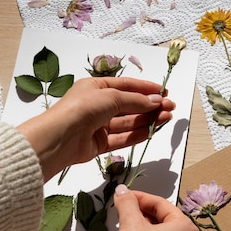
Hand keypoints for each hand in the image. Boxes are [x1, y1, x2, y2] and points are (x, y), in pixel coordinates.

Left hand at [17, 77, 174, 180]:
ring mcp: (98, 126)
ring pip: (128, 122)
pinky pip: (122, 138)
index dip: (146, 88)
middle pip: (129, 105)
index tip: (165, 92)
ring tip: (166, 117)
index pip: (126, 86)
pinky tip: (152, 130)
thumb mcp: (111, 97)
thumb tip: (157, 101)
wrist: (60, 138)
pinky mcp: (99, 144)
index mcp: (96, 88)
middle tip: (170, 107)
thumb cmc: (82, 108)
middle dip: (150, 105)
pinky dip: (137, 134)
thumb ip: (135, 100)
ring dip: (147, 119)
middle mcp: (97, 105)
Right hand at [112, 185, 197, 230]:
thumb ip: (127, 204)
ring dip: (143, 229)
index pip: (162, 204)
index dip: (140, 198)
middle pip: (163, 220)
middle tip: (123, 211)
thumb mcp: (131, 225)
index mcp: (186, 228)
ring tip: (125, 228)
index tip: (124, 197)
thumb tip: (122, 191)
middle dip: (142, 214)